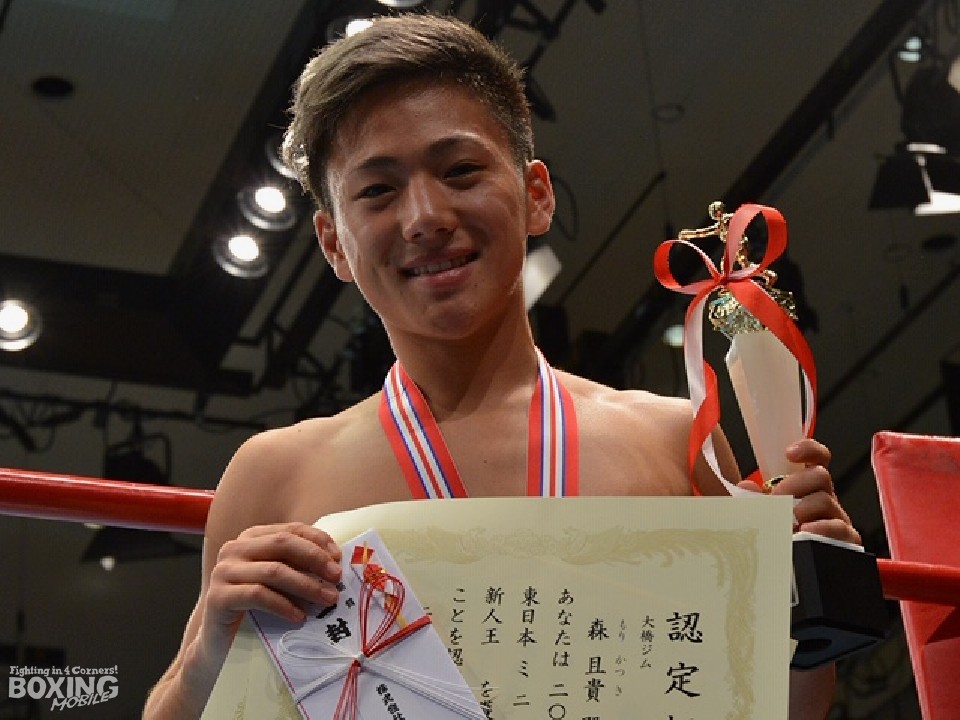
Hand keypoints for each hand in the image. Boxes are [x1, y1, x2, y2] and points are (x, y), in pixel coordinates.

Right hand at [202, 523, 342, 646]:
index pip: (290, 530)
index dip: (317, 540)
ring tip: (328, 599)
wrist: (218, 644)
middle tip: (336, 577)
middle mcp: (234, 549)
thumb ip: (298, 567)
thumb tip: (335, 565)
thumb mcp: (278, 582)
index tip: (338, 557)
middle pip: (282, 544)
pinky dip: (284, 605)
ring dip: (306, 585)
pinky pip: (258, 595)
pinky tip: (300, 617)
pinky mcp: (218, 597)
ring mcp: (223, 572)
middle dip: (315, 559)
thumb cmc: (254, 609)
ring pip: (274, 571)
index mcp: (251, 538)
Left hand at [738, 438, 860, 545]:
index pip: (817, 459)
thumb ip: (751, 500)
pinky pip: (841, 529)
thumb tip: (747, 486)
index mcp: (807, 488)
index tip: (789, 454)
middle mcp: (825, 499)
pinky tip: (804, 534)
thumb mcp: (758, 516)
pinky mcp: (846, 541)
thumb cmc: (773, 538)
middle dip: (794, 485)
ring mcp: (836, 519)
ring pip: (825, 500)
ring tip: (784, 523)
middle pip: (820, 476)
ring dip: (801, 509)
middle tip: (775, 501)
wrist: (789, 574)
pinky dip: (821, 530)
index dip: (808, 450)